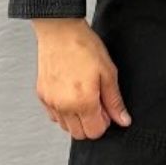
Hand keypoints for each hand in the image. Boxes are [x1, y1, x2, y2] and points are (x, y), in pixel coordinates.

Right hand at [32, 17, 131, 138]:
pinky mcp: (42, 95)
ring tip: (83, 97)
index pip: (95, 132)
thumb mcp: (108, 73)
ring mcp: (50, 101)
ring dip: (77, 119)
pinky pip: (54, 116)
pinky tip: (71, 95)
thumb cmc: (83, 47)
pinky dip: (63, 112)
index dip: (104, 122)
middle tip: (97, 103)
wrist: (59, 31)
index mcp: (83, 101)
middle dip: (91, 123)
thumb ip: (114, 101)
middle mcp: (63, 106)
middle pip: (79, 134)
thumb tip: (123, 120)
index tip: (106, 108)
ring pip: (65, 127)